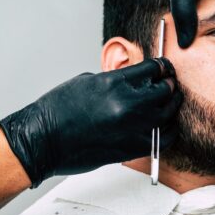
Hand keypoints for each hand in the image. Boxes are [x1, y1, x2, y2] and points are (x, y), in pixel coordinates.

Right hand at [0, 58, 181, 187]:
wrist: (43, 140)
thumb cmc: (58, 111)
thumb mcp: (88, 82)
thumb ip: (116, 80)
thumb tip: (134, 82)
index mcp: (115, 82)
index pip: (153, 68)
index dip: (163, 67)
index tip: (165, 68)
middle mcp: (128, 104)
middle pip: (165, 89)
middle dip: (169, 84)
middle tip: (170, 84)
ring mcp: (133, 127)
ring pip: (169, 113)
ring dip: (172, 105)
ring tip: (171, 102)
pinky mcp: (133, 148)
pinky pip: (164, 137)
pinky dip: (169, 130)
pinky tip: (167, 125)